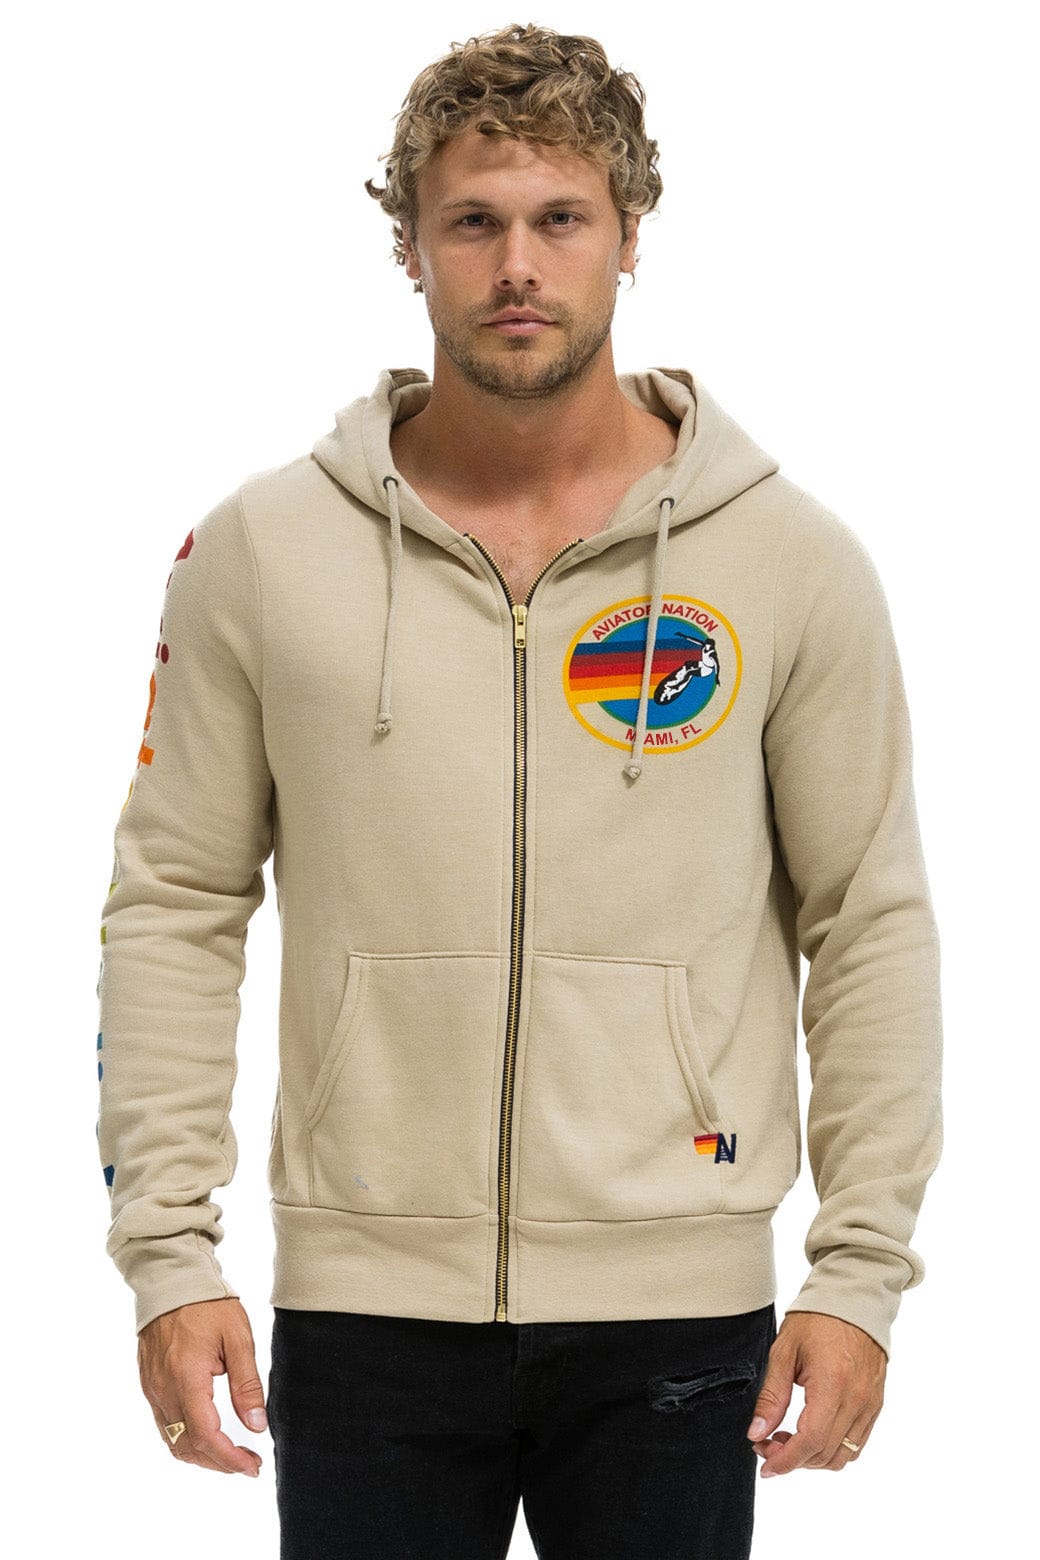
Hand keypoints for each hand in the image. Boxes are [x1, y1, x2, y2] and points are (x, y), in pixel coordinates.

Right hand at [138, 1296, 267, 1475]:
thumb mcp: (237, 1338)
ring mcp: (152, 1390)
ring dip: (202, 1456)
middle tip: (248, 1463)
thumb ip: (246, 1384)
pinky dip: (186, 1440)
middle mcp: (164, 1390)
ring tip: (231, 1454)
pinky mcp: (149, 1386)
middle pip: (188, 1446)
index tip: (252, 1466)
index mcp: (186, 1378)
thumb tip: (256, 1425)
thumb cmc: (207, 1304)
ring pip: (173, 1442)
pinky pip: (165, 1426)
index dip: (229, 1459)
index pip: (206, 1436)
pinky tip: (208, 1435)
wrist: (171, 1281)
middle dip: (219, 1463)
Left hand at [746, 1311, 885, 1475]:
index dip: (785, 1461)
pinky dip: (832, 1448)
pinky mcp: (876, 1404)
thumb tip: (757, 1433)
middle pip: (824, 1454)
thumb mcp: (784, 1351)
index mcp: (832, 1385)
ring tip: (789, 1438)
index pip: (810, 1442)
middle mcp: (856, 1400)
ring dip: (813, 1458)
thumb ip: (771, 1396)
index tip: (765, 1465)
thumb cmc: (817, 1319)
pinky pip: (856, 1443)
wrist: (854, 1300)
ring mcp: (870, 1404)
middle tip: (768, 1444)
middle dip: (793, 1460)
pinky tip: (812, 1432)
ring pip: (842, 1456)